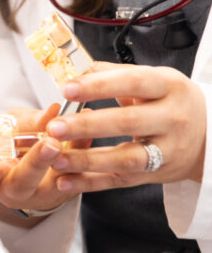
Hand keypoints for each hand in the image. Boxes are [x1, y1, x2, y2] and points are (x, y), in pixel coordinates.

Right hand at [0, 103, 83, 214]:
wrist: (39, 179)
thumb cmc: (16, 151)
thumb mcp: (11, 133)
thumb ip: (27, 122)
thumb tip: (53, 110)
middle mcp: (15, 188)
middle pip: (22, 181)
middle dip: (36, 162)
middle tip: (50, 145)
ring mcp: (44, 194)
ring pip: (54, 184)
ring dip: (67, 163)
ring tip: (68, 142)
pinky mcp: (68, 192)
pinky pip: (78, 177)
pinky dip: (82, 154)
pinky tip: (86, 135)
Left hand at [45, 61, 206, 191]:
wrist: (210, 135)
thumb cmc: (171, 101)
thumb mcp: (154, 79)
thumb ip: (116, 73)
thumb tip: (80, 69)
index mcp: (169, 87)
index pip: (133, 83)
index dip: (99, 86)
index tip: (68, 89)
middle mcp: (172, 119)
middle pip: (127, 123)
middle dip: (87, 126)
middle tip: (55, 127)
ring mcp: (167, 150)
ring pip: (126, 158)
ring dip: (87, 160)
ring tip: (55, 158)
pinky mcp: (157, 174)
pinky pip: (122, 180)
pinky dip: (92, 183)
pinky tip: (66, 181)